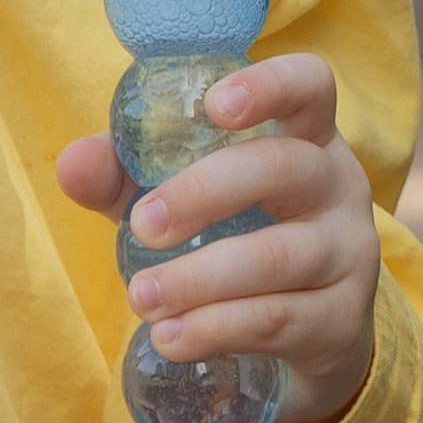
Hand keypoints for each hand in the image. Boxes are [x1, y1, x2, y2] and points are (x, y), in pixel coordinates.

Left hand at [56, 52, 379, 422]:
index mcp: (305, 138)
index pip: (310, 86)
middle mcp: (338, 186)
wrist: (307, 335)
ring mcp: (349, 255)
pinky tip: (170, 337)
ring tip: (141, 297)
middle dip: (203, 194)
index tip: (214, 107)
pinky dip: (215, 329)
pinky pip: (277, 319)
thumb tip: (73, 163)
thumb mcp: (182, 202)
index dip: (269, 85)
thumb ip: (126, 178)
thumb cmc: (237, 239)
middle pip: (283, 167)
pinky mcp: (341, 321)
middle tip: (142, 226)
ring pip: (276, 257)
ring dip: (199, 278)